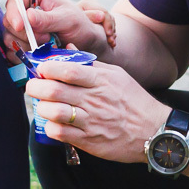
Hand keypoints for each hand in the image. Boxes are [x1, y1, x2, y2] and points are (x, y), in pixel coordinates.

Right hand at [3, 0, 109, 56]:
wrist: (84, 41)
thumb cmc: (79, 24)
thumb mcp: (68, 19)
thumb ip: (48, 18)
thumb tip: (28, 16)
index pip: (14, 0)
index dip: (14, 13)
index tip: (20, 26)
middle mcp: (24, 11)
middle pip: (9, 21)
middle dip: (25, 33)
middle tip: (47, 38)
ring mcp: (21, 28)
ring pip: (9, 38)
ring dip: (26, 45)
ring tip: (48, 44)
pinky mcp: (21, 44)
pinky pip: (13, 52)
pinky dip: (24, 56)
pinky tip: (40, 54)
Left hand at [25, 60, 170, 163]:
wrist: (153, 131)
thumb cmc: (134, 101)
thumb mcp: (117, 76)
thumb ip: (91, 64)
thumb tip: (68, 48)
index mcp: (102, 81)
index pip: (69, 70)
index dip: (48, 68)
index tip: (41, 69)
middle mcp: (95, 100)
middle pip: (55, 90)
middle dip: (36, 86)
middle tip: (34, 86)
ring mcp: (91, 121)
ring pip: (54, 112)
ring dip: (42, 107)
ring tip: (43, 105)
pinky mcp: (89, 140)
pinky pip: (61, 133)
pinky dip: (51, 126)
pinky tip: (53, 122)